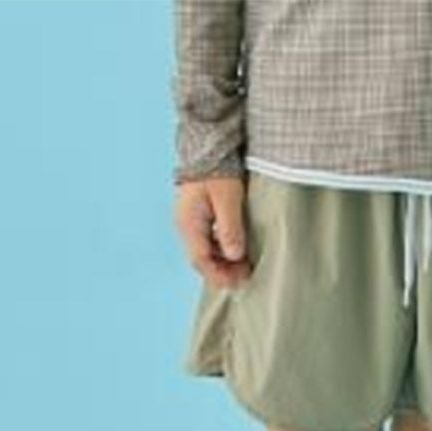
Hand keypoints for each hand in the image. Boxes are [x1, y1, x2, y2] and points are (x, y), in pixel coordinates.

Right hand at [174, 175, 251, 289]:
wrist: (209, 147)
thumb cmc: (217, 170)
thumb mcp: (228, 199)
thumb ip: (230, 228)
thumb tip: (234, 256)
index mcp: (189, 223)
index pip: (200, 260)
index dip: (218, 275)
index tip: (237, 282)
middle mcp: (186, 225)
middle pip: (201, 259)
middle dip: (222, 271)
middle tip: (244, 277)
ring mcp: (191, 221)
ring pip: (205, 251)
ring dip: (223, 262)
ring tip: (244, 267)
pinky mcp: (199, 216)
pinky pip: (208, 241)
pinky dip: (222, 250)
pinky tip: (237, 251)